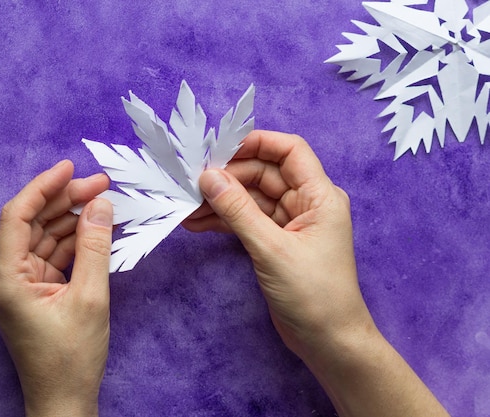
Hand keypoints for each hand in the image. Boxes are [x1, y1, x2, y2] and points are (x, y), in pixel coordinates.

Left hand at [0, 160, 112, 416]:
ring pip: (43, 236)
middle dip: (66, 200)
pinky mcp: (31, 289)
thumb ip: (94, 246)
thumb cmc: (72, 356)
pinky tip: (95, 227)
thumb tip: (101, 204)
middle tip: (102, 184)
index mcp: (5, 277)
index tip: (70, 167)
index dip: (42, 186)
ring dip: (72, 218)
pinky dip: (72, 241)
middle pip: (32, 222)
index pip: (17, 216)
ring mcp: (16, 283)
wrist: (63, 398)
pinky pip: (50, 254)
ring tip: (104, 202)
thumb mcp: (89, 297)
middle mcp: (2, 276)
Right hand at [183, 130, 448, 415]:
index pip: (289, 151)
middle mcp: (306, 203)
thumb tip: (207, 177)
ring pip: (252, 199)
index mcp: (319, 196)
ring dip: (221, 202)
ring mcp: (290, 223)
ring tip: (187, 207)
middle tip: (192, 184)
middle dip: (229, 178)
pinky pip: (248, 221)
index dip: (256, 144)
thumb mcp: (271, 248)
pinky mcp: (276, 242)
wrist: (328, 342)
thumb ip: (238, 210)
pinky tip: (197, 224)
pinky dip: (225, 222)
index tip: (219, 150)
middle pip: (264, 174)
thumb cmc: (312, 293)